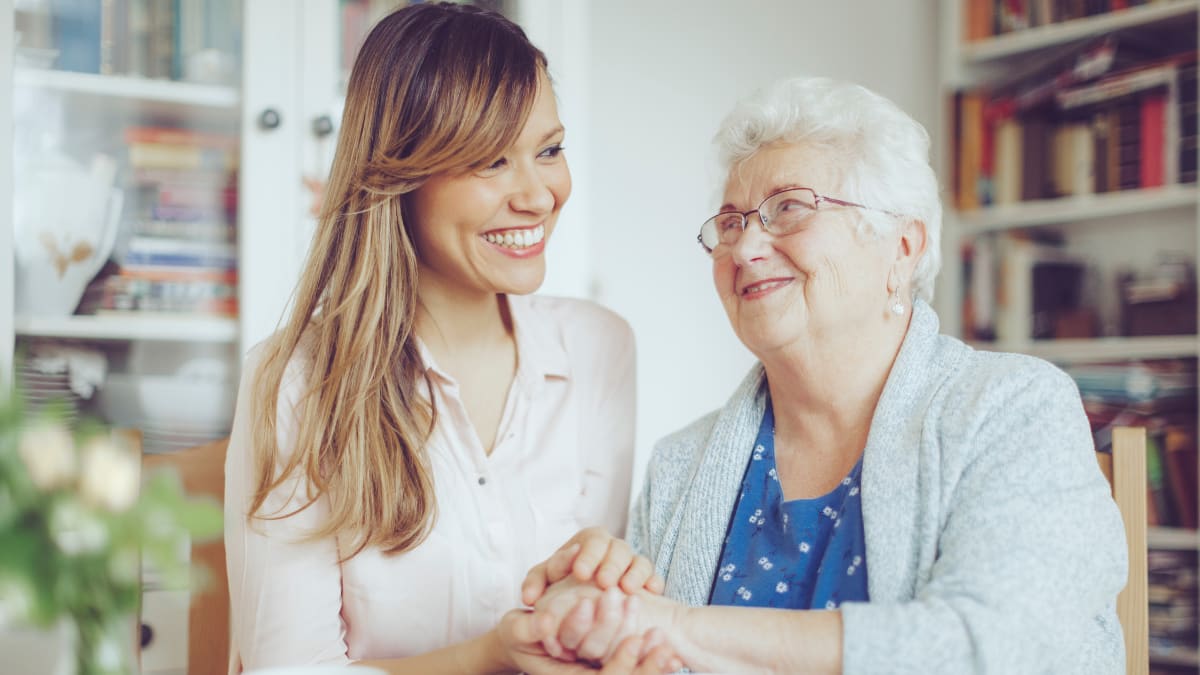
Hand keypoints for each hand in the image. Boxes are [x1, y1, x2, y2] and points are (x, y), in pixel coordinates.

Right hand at [496, 608, 680, 674]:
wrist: (521, 643)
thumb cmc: (518, 635)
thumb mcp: (517, 629)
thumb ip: (530, 628)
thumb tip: (546, 622)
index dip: (619, 662)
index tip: (637, 639)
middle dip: (643, 665)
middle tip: (664, 643)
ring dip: (652, 667)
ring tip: (673, 650)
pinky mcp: (605, 669)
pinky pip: (633, 671)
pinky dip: (653, 665)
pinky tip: (672, 655)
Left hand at [522, 528, 665, 605]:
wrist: (578, 600)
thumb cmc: (560, 585)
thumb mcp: (544, 582)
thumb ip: (534, 584)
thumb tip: (529, 598)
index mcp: (588, 542)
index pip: (592, 541)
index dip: (588, 555)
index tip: (580, 573)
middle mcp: (612, 548)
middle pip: (619, 548)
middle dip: (611, 565)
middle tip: (603, 583)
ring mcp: (631, 563)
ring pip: (639, 561)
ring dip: (634, 574)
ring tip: (626, 590)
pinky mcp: (645, 580)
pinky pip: (653, 576)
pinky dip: (653, 582)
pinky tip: (651, 592)